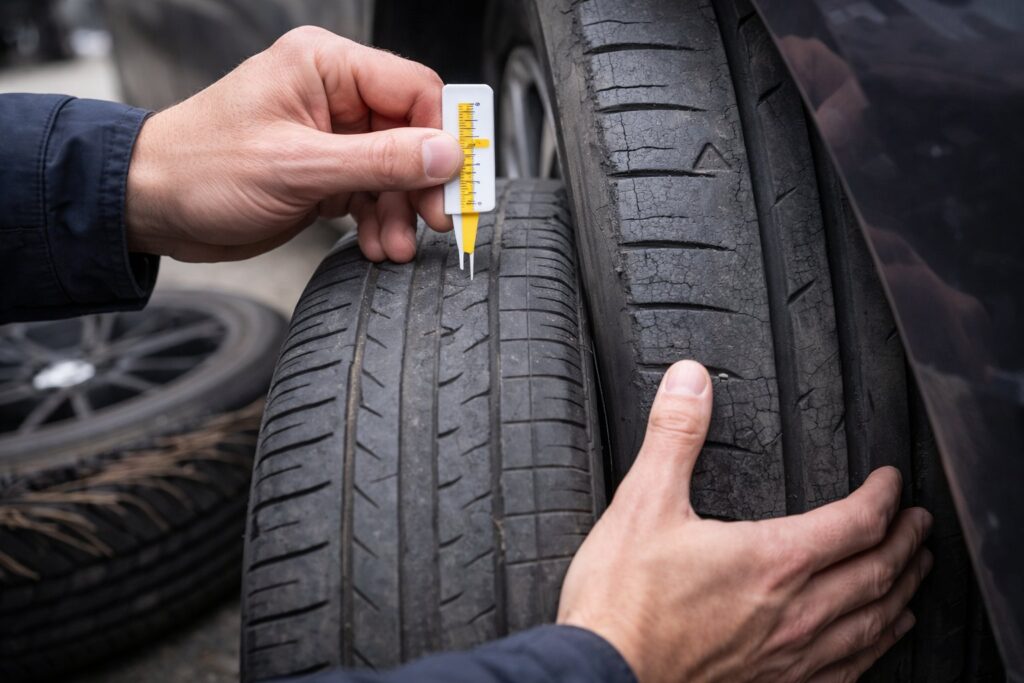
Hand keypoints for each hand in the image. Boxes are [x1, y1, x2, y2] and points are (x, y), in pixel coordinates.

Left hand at [125, 26, 461, 262]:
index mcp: (326, 66)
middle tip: (434, 221)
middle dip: (422, 183)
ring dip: (401, 211)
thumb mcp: (298, 167)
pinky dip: (381, 220)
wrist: (152, 207)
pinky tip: (379, 243)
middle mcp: (333, 95)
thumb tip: (445, 155)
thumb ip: (379, 161)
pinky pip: (372, 193)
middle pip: (411, 134)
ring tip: (397, 245)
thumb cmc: (201, 169)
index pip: (415, 91)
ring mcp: (331, 135)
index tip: (455, 181)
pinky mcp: (325, 171)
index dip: (442, 136)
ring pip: (396, 170)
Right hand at [558, 361, 932, 682]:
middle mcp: (792, 610)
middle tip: (921, 522)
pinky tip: (876, 640)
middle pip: (877, 572)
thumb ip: (675, 434)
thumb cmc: (622, 599)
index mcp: (770, 559)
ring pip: (871, 622)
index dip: (882, 496)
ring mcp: (787, 654)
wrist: (604, 670)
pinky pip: (847, 668)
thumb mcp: (642, 501)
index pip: (855, 522)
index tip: (890, 481)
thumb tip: (691, 381)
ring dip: (901, 591)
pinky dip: (875, 646)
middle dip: (906, 541)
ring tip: (916, 573)